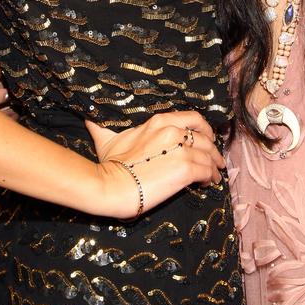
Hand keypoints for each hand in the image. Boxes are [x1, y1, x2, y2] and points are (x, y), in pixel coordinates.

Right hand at [86, 111, 224, 218]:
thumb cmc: (110, 165)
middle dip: (213, 149)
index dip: (204, 128)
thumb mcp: (107, 139)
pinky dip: (211, 177)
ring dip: (214, 166)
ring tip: (215, 175)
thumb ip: (103, 127)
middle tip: (216, 159)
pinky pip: (207, 171)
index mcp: (160, 121)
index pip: (193, 118)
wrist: (112, 185)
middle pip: (205, 137)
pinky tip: (209, 183)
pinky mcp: (186, 169)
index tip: (207, 137)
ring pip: (209, 155)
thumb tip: (89, 119)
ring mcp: (181, 150)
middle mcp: (174, 131)